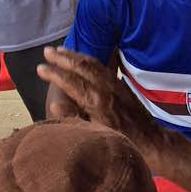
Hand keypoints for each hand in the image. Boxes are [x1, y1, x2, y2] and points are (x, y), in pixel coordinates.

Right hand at [38, 47, 158, 146]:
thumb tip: (55, 104)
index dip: (54, 73)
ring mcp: (115, 84)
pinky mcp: (121, 85)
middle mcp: (105, 88)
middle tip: (47, 50)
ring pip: (92, 64)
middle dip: (63, 57)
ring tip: (61, 50)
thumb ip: (74, 118)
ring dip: (75, 55)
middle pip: (81, 67)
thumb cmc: (120, 142)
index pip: (70, 82)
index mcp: (95, 101)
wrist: (151, 140)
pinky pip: (102, 66)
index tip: (40, 67)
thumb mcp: (95, 134)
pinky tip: (83, 59)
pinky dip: (89, 60)